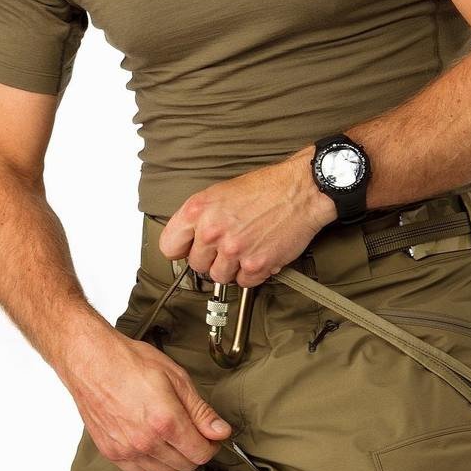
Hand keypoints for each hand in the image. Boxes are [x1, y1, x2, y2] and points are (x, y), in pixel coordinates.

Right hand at [57, 314, 231, 470]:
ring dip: (173, 458)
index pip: (201, 453)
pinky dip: (150, 463)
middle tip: (191, 432)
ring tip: (168, 435)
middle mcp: (146, 441)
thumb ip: (200, 410)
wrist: (89, 360)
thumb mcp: (175, 377)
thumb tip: (220, 431)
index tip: (210, 437)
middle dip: (194, 450)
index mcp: (166, 421)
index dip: (211, 445)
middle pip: (185, 465)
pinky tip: (150, 443)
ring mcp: (127, 449)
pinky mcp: (111, 452)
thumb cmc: (128, 362)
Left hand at [158, 147, 336, 286]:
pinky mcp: (256, 265)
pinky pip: (244, 282)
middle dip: (211, 258)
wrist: (301, 190)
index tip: (189, 250)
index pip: (169, 246)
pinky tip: (258, 255)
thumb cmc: (266, 188)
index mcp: (198, 210)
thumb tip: (189, 239)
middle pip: (197, 265)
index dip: (181, 249)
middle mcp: (213, 232)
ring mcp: (234, 251)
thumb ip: (201, 217)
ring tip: (245, 250)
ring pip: (219, 277)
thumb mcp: (221, 192)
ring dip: (231, 268)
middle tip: (228, 246)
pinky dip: (252, 273)